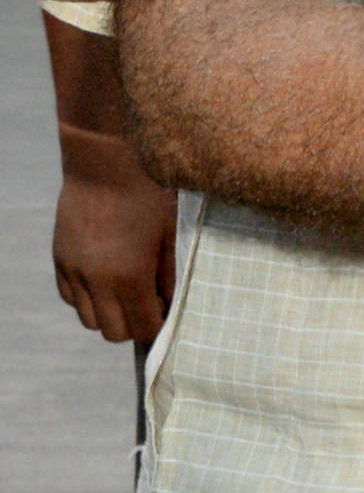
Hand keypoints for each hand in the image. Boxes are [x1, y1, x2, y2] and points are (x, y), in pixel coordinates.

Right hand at [53, 126, 175, 343]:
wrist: (108, 161)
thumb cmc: (152, 193)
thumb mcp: (175, 234)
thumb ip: (173, 276)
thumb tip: (175, 306)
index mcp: (129, 276)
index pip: (143, 329)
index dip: (160, 327)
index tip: (170, 313)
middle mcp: (95, 280)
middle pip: (112, 332)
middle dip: (135, 324)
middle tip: (152, 302)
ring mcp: (73, 270)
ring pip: (88, 318)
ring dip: (110, 313)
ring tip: (130, 289)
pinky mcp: (60, 258)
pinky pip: (70, 296)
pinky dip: (88, 297)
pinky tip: (108, 276)